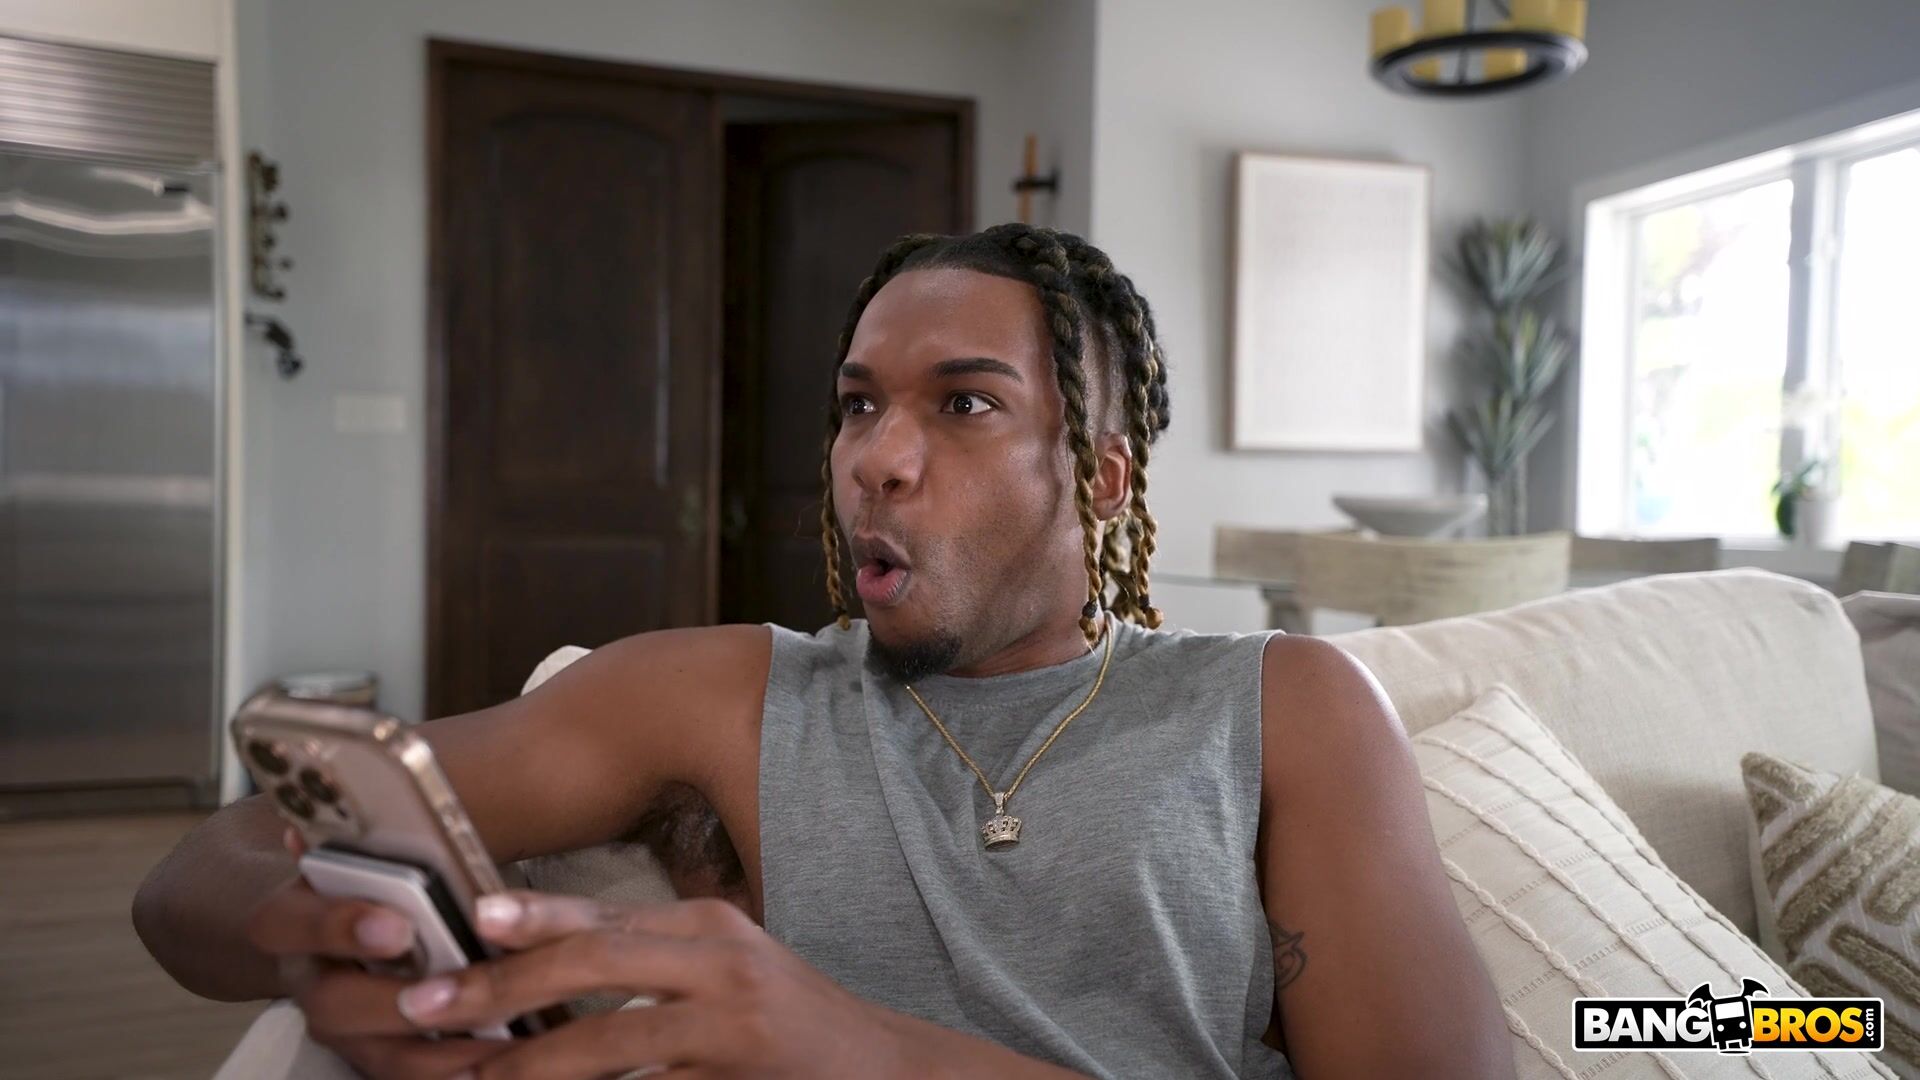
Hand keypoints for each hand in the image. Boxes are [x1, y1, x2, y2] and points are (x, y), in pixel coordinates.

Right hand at [245, 828, 508, 1077]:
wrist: (341, 928)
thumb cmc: (366, 879)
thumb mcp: (361, 854)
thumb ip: (365, 841)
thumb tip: (350, 816)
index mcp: (293, 920)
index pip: (288, 922)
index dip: (338, 926)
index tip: (397, 926)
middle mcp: (310, 982)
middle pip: (333, 1006)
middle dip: (396, 1002)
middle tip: (454, 993)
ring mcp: (342, 1029)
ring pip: (377, 1055)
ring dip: (438, 1054)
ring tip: (497, 1042)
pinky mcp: (377, 1057)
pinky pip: (411, 1075)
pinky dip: (457, 1072)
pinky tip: (504, 1061)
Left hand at [391, 891, 924, 1078]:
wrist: (880, 1071)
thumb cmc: (789, 1024)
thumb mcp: (723, 970)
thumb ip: (649, 961)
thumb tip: (544, 966)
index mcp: (710, 925)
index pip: (605, 913)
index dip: (533, 917)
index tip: (469, 921)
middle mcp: (721, 962)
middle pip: (595, 961)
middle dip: (503, 986)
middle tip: (431, 1005)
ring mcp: (732, 1025)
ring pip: (609, 1040)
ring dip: (530, 1064)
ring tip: (474, 1076)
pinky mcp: (734, 1075)